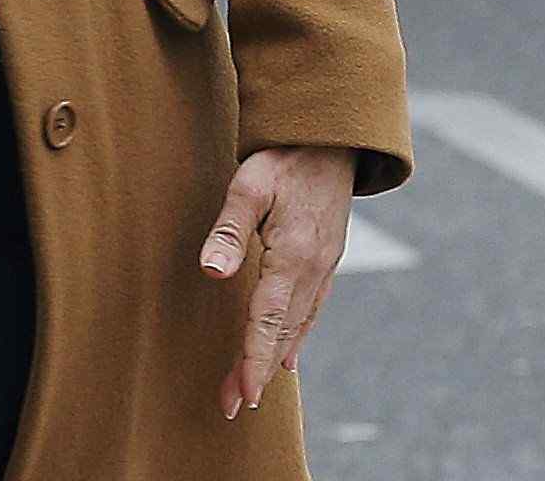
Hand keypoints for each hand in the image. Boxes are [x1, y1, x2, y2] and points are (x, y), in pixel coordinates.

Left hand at [205, 144, 357, 420]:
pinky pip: (311, 310)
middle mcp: (313, 270)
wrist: (334, 138)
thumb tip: (211, 272)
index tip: (244, 395)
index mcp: (293, 256)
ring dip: (273, 359)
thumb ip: (229, 230)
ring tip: (250, 391)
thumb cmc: (285, 157)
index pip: (268, 320)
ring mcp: (324, 268)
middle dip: (257, 370)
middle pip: (280, 332)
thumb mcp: (250, 183)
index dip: (253, 360)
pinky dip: (296, 337)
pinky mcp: (327, 261)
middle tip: (232, 406)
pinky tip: (287, 357)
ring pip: (297, 326)